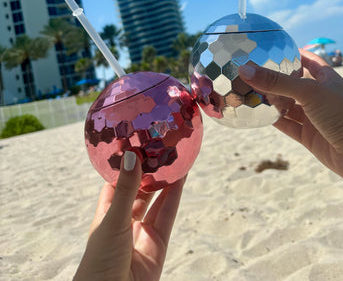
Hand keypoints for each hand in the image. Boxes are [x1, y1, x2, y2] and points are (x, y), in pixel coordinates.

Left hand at [74, 151, 184, 280]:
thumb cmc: (99, 262)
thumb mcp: (111, 221)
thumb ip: (125, 190)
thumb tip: (131, 155)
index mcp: (106, 214)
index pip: (115, 183)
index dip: (125, 164)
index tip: (136, 142)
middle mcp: (124, 221)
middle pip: (139, 189)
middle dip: (148, 170)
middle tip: (159, 145)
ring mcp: (142, 232)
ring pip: (156, 199)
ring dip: (165, 179)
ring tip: (174, 154)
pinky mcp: (158, 243)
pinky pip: (168, 214)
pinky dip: (175, 195)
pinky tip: (181, 176)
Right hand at [239, 50, 342, 182]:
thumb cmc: (342, 113)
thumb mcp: (309, 91)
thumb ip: (277, 82)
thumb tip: (244, 69)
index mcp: (326, 79)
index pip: (308, 60)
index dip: (293, 53)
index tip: (273, 47)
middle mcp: (319, 96)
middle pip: (293, 84)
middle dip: (274, 79)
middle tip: (251, 71)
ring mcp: (313, 116)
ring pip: (287, 105)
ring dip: (270, 100)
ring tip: (248, 90)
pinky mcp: (308, 136)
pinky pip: (286, 124)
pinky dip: (273, 119)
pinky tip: (256, 113)